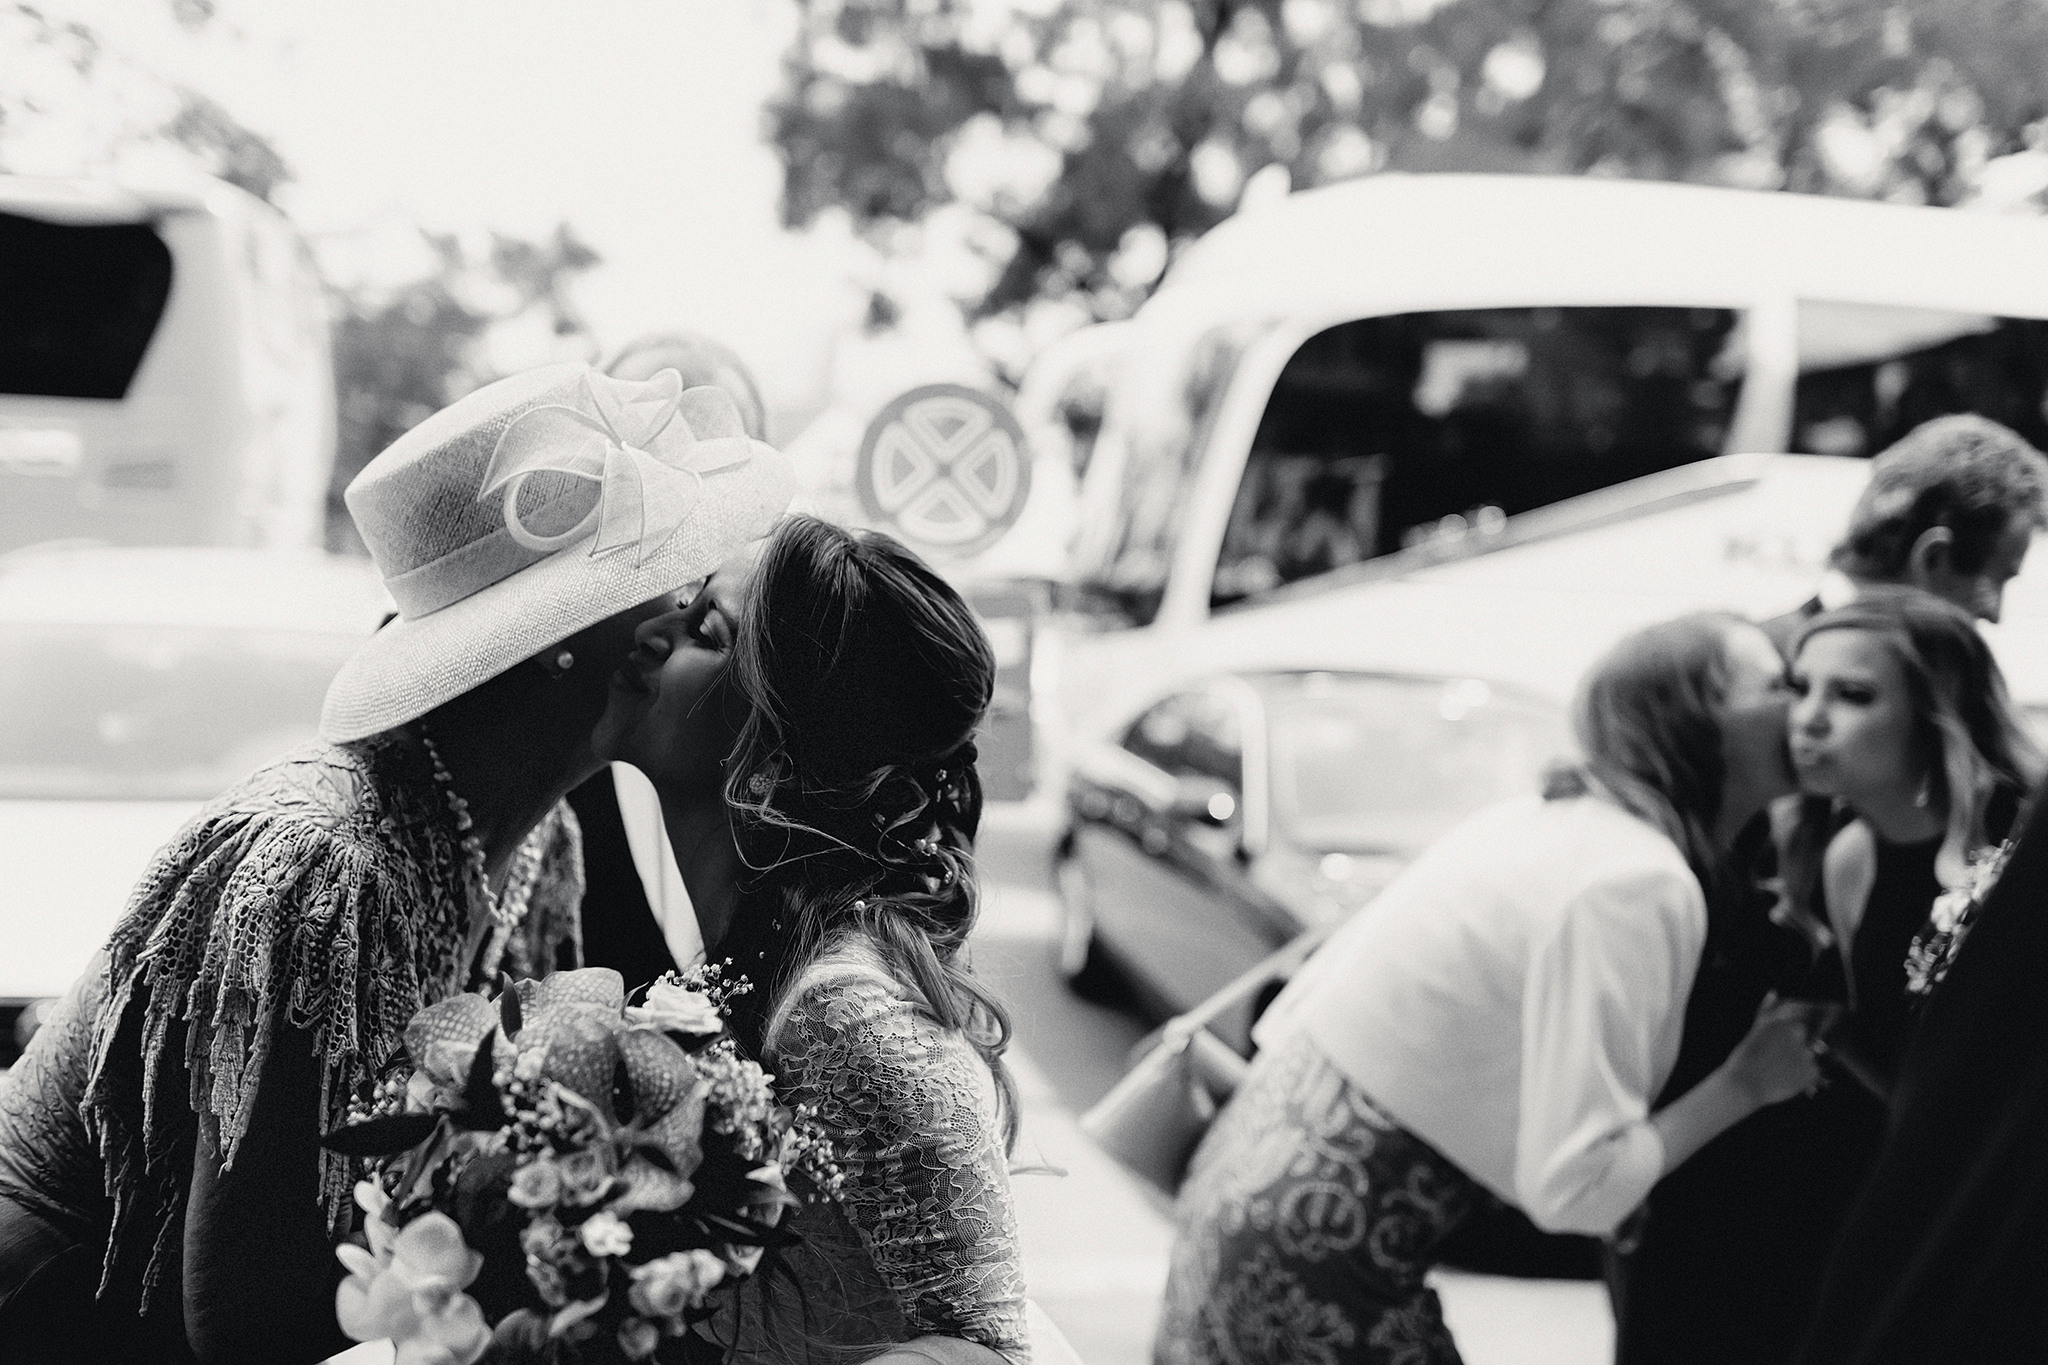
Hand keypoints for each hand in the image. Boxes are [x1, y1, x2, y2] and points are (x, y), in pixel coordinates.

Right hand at [1724, 992, 1823, 1108]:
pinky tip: (1787, 1079)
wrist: (1744, 1084)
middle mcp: (1802, 1036)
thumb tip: (1773, 992)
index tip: (1778, 1048)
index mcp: (1789, 1022)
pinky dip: (1805, 1077)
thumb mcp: (1756, 1029)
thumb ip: (1768, 1009)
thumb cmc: (1747, 1056)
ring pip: (1812, 1057)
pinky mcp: (1812, 1073)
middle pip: (1809, 1041)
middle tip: (1779, 1060)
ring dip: (1801, 1064)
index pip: (1803, 1027)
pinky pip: (1814, 1074)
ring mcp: (1809, 1054)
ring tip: (1781, 1071)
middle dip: (1798, 1049)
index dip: (1791, 1039)